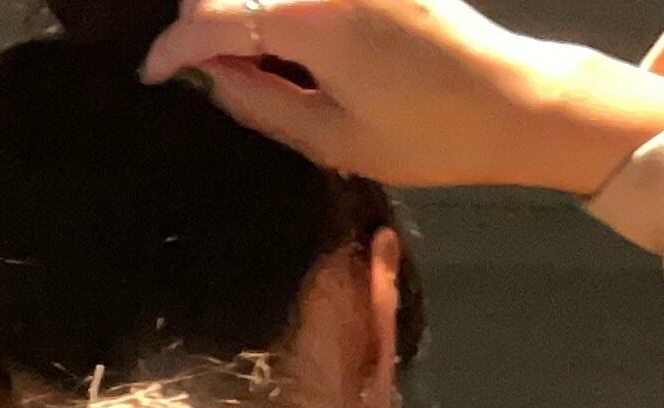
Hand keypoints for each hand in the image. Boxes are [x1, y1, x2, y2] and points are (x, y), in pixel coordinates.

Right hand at [142, 0, 663, 192]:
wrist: (511, 100)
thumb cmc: (429, 135)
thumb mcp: (333, 139)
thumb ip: (259, 103)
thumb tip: (209, 75)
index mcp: (308, 16)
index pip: (210, 17)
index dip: (172, 47)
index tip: (152, 74)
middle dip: (206, 20)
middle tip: (206, 70)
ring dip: (244, 12)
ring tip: (251, 62)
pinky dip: (281, 10)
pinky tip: (293, 47)